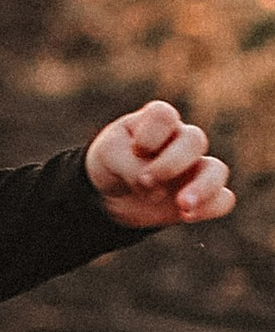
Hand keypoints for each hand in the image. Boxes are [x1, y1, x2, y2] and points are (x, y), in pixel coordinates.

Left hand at [87, 99, 232, 229]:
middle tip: (146, 181)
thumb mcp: (108, 157)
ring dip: (203, 188)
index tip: (135, 149)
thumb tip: (158, 190)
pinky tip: (186, 216)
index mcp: (156, 121)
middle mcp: (181, 140)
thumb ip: (129, 166)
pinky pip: (223, 199)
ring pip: (217, 170)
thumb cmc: (111, 163)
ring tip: (182, 205)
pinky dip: (210, 208)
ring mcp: (195, 168)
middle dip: (171, 163)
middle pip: (194, 140)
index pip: (164, 115)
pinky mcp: (202, 196)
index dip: (151, 134)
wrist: (113, 193)